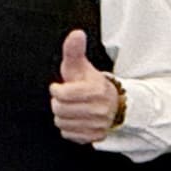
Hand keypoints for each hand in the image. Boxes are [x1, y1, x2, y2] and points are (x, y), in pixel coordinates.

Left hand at [48, 27, 126, 144]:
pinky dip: (69, 128)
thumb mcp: (80, 65)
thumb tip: (76, 34)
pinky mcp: (96, 137)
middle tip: (67, 98)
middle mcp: (100, 109)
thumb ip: (74, 50)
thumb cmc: (90, 83)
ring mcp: (99, 124)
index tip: (61, 87)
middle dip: (59, 102)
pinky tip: (77, 118)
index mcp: (96, 90)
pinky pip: (69, 135)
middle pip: (60, 110)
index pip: (62, 94)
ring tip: (72, 108)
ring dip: (63, 116)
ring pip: (62, 123)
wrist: (113, 103)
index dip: (57, 90)